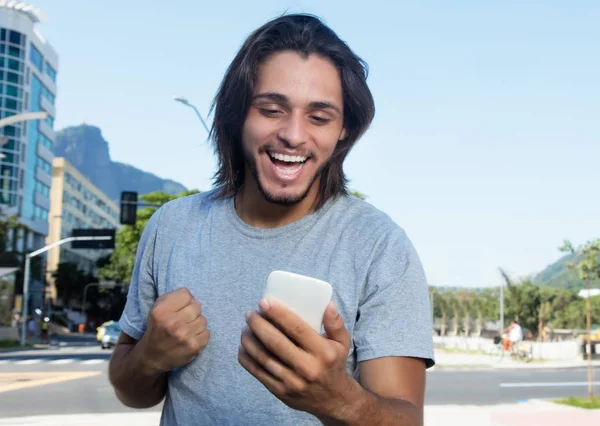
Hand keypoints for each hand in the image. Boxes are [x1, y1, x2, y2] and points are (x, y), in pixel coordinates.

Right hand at [138, 288, 209, 374]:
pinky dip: (200, 335)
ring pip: (203, 320)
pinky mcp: (194, 347)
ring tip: (186, 330)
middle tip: (183, 320)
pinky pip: (207, 333)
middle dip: (192, 312)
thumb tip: (192, 297)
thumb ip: (173, 298)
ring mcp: (184, 336)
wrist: (151, 358)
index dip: (184, 300)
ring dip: (196, 324)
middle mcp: (172, 323)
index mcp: (160, 311)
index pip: (186, 294)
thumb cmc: (157, 329)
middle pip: (197, 306)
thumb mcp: (156, 309)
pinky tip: (190, 339)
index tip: (179, 308)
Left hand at [238, 299, 360, 420]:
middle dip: (258, 325)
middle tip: (250, 313)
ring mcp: (292, 382)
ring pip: (263, 357)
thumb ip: (335, 323)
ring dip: (250, 340)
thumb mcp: (342, 343)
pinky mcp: (280, 392)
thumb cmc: (334, 364)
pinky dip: (247, 359)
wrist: (333, 400)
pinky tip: (243, 346)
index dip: (278, 314)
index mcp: (322, 352)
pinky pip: (258, 373)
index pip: (297, 329)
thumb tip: (328, 304)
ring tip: (245, 328)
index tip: (264, 302)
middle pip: (275, 342)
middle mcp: (307, 368)